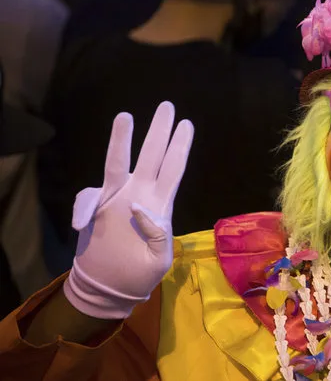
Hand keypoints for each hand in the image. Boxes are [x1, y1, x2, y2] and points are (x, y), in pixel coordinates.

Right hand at [63, 102, 193, 318]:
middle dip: (159, 131)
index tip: (186, 123)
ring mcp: (116, 199)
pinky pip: (87, 199)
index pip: (173, 169)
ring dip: (121, 140)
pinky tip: (83, 224)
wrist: (110, 286)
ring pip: (117, 163)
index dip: (180, 147)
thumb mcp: (159, 258)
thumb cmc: (140, 272)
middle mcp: (140, 194)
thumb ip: (156, 233)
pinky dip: (84, 207)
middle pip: (151, 156)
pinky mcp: (94, 210)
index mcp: (161, 204)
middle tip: (167, 105)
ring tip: (124, 115)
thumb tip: (141, 208)